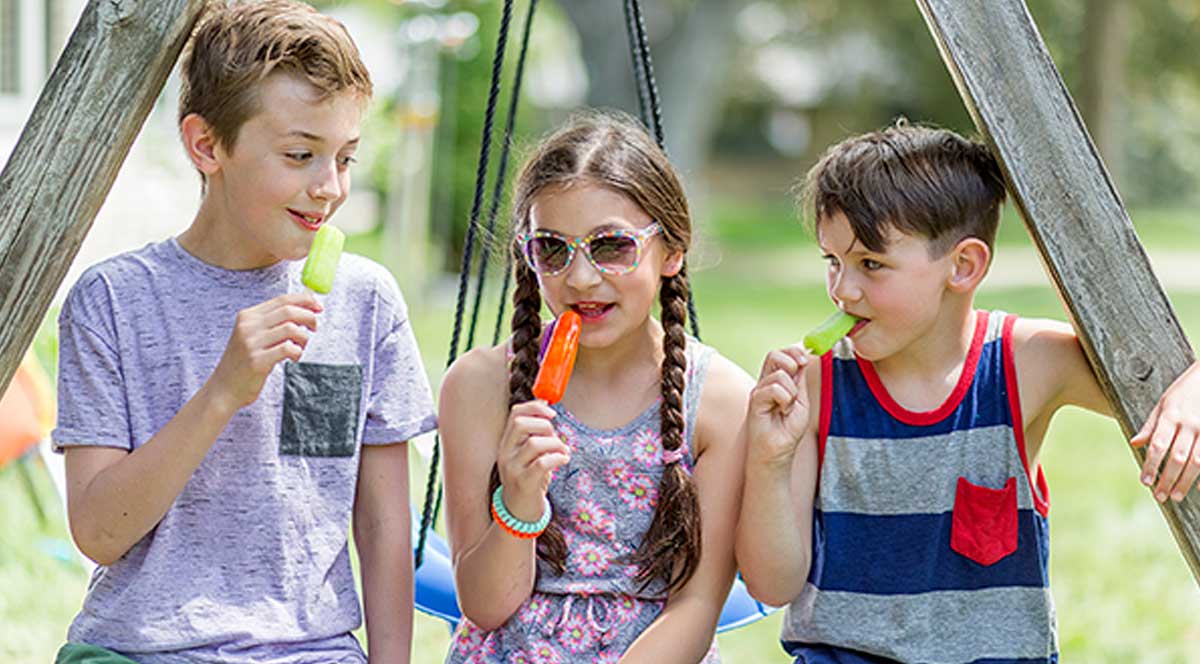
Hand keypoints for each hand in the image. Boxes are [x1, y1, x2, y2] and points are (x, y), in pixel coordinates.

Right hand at [207, 292, 321, 409]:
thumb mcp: (253, 336)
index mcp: (248, 316)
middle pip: (289, 311)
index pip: (282, 300)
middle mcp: (248, 326)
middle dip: (309, 317)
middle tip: (314, 327)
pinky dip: (297, 352)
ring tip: (300, 347)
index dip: (305, 300)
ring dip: (303, 338)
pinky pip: (288, 349)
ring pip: (291, 329)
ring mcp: (251, 343)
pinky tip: (293, 358)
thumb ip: (274, 321)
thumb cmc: (244, 362)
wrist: (223, 388)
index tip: (318, 307)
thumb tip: (305, 306)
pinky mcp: (257, 360)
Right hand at [496, 400, 570, 520]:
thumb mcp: (527, 454)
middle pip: (521, 424)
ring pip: (534, 443)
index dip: (535, 407)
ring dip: (555, 443)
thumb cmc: (528, 479)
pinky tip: (563, 460)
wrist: (518, 512)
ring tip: (564, 452)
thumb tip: (546, 406)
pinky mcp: (523, 483)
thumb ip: (534, 434)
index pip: (516, 413)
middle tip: (556, 436)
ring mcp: (512, 468)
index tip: (552, 412)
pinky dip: (557, 457)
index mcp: (506, 443)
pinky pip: (541, 463)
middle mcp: (505, 453)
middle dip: (545, 425)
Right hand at [746, 345, 812, 469]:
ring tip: (788, 408)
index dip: (794, 351)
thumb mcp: (801, 401)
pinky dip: (785, 401)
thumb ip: (800, 381)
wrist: (778, 451)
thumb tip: (804, 359)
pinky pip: (775, 389)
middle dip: (792, 362)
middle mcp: (765, 382)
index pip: (781, 354)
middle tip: (797, 381)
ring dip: (792, 393)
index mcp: (776, 381)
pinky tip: (782, 412)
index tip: (806, 360)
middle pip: (774, 354)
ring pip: (779, 374)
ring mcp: (759, 390)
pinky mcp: (755, 400)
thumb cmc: (787, 430)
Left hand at [1131, 361, 1199, 501]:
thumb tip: (1134, 443)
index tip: (1145, 482)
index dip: (1151, 465)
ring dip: (1186, 481)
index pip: (1158, 445)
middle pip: (1177, 457)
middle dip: (1167, 478)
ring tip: (1176, 496)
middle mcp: (1190, 424)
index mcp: (1171, 415)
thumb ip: (1151, 424)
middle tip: (1160, 496)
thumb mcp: (1164, 402)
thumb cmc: (1186, 389)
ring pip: (1197, 460)